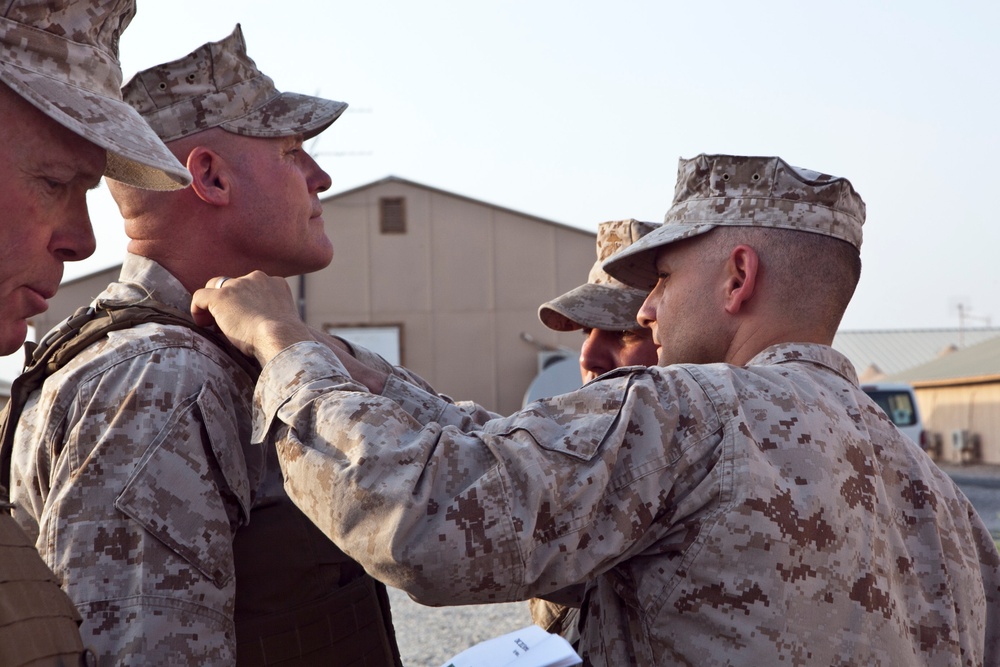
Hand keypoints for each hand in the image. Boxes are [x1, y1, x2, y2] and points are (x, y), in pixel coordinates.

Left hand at [191, 271, 311, 364]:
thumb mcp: (287, 319)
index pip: (253, 286)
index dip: (245, 302)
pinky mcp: (221, 296)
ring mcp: (238, 285)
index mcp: (275, 283)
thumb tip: (273, 324)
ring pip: (216, 287)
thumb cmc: (286, 337)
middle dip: (231, 301)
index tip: (246, 318)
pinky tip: (202, 323)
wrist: (280, 337)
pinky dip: (198, 309)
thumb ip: (276, 314)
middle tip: (231, 323)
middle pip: (234, 284)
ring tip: (213, 324)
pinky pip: (200, 296)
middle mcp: (257, 278)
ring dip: (215, 305)